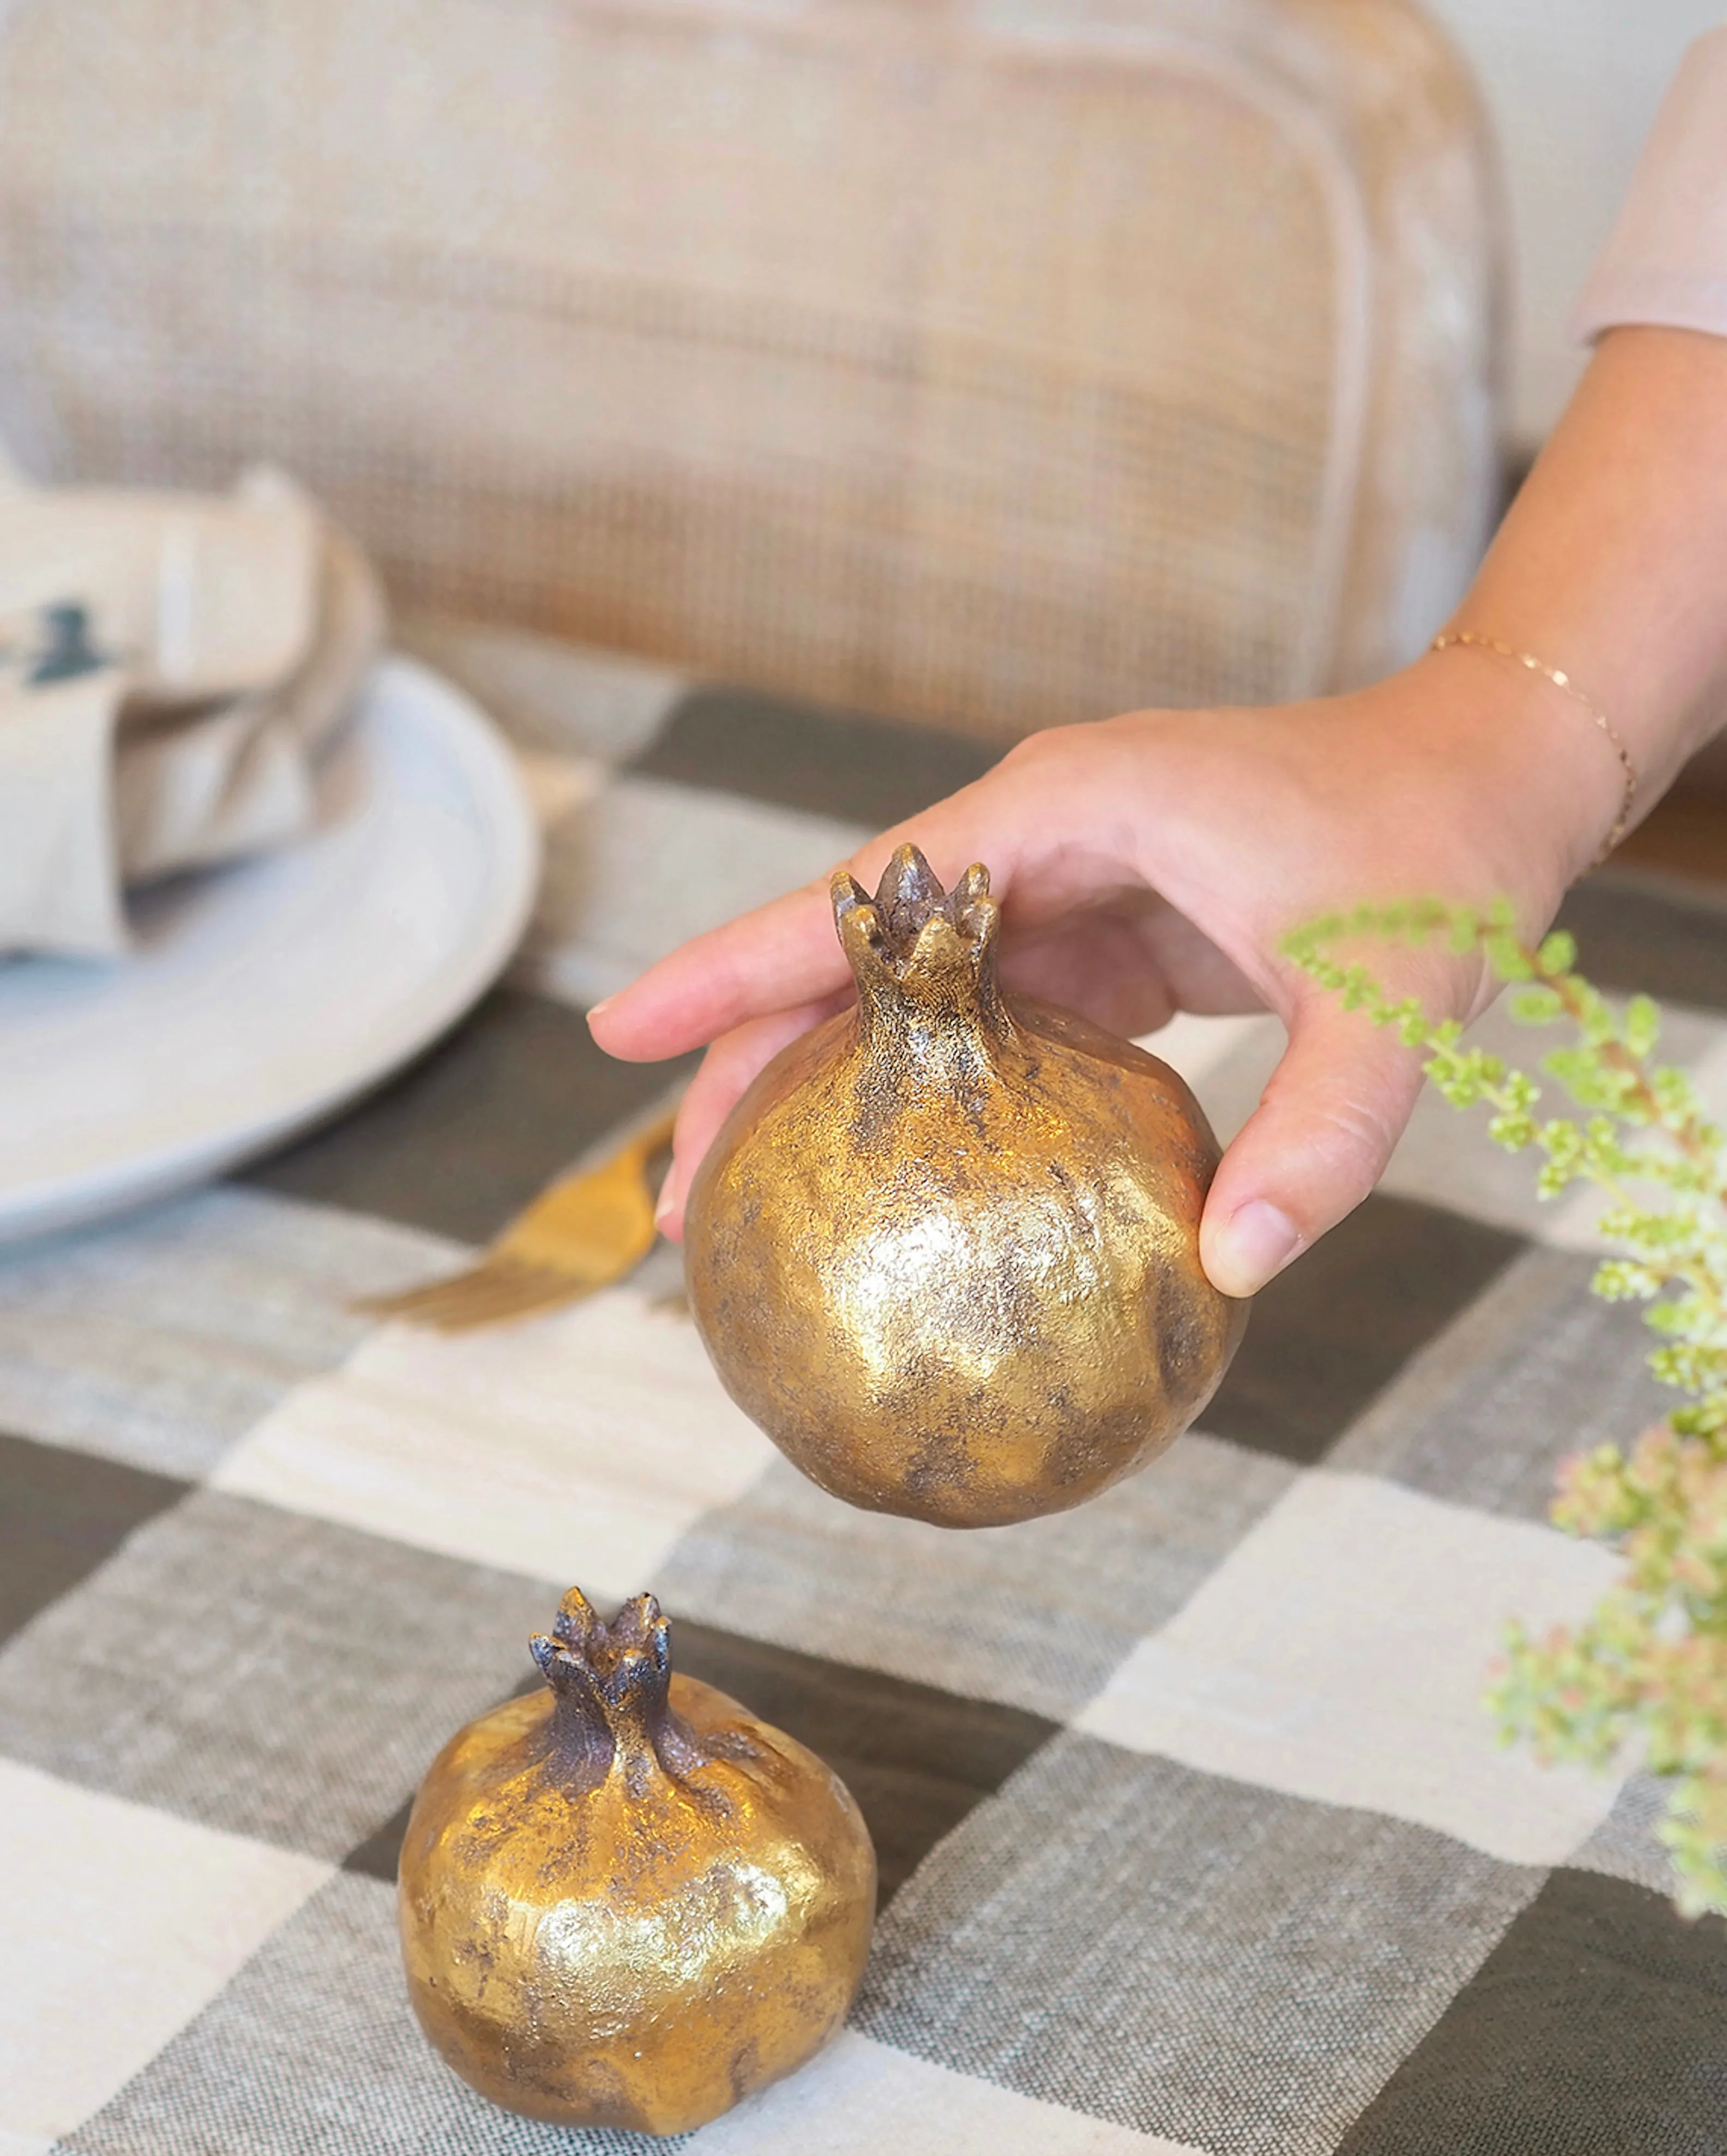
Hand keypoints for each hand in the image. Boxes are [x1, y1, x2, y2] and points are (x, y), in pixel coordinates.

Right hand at [590, 649, 1618, 1292]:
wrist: (1497, 773)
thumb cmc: (1439, 851)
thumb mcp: (1394, 995)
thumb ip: (1325, 1131)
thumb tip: (1234, 1270)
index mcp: (1065, 810)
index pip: (862, 896)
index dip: (736, 964)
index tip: (620, 1030)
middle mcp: (1041, 839)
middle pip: (850, 959)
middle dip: (750, 1067)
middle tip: (675, 1204)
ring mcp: (1068, 889)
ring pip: (904, 1001)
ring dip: (827, 1097)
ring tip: (750, 1217)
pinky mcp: (1107, 941)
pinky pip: (987, 1030)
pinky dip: (932, 1106)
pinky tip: (900, 1192)